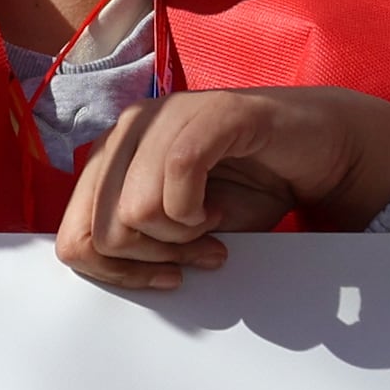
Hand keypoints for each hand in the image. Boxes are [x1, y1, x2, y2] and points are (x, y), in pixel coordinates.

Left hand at [52, 86, 389, 291]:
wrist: (316, 151)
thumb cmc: (247, 189)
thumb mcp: (180, 230)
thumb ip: (136, 241)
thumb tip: (99, 269)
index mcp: (112, 157)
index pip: (73, 236)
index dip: (115, 273)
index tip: (164, 276)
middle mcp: (129, 130)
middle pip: (99, 229)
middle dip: (150, 258)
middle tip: (196, 251)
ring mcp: (167, 115)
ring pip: (134, 209)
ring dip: (180, 237)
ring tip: (212, 225)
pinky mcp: (211, 113)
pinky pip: (177, 173)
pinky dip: (198, 210)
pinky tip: (220, 208)